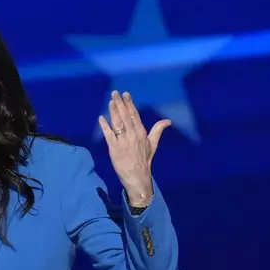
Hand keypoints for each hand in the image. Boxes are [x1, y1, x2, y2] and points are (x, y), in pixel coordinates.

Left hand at [98, 91, 170, 206]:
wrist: (137, 177)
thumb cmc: (144, 161)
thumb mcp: (153, 145)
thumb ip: (158, 130)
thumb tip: (168, 121)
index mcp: (141, 133)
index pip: (134, 115)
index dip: (129, 104)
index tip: (125, 94)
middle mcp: (132, 135)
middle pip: (125, 116)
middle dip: (120, 103)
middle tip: (115, 93)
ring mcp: (123, 141)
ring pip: (117, 123)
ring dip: (113, 111)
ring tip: (110, 101)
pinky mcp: (114, 149)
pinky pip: (108, 135)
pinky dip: (105, 126)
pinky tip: (101, 118)